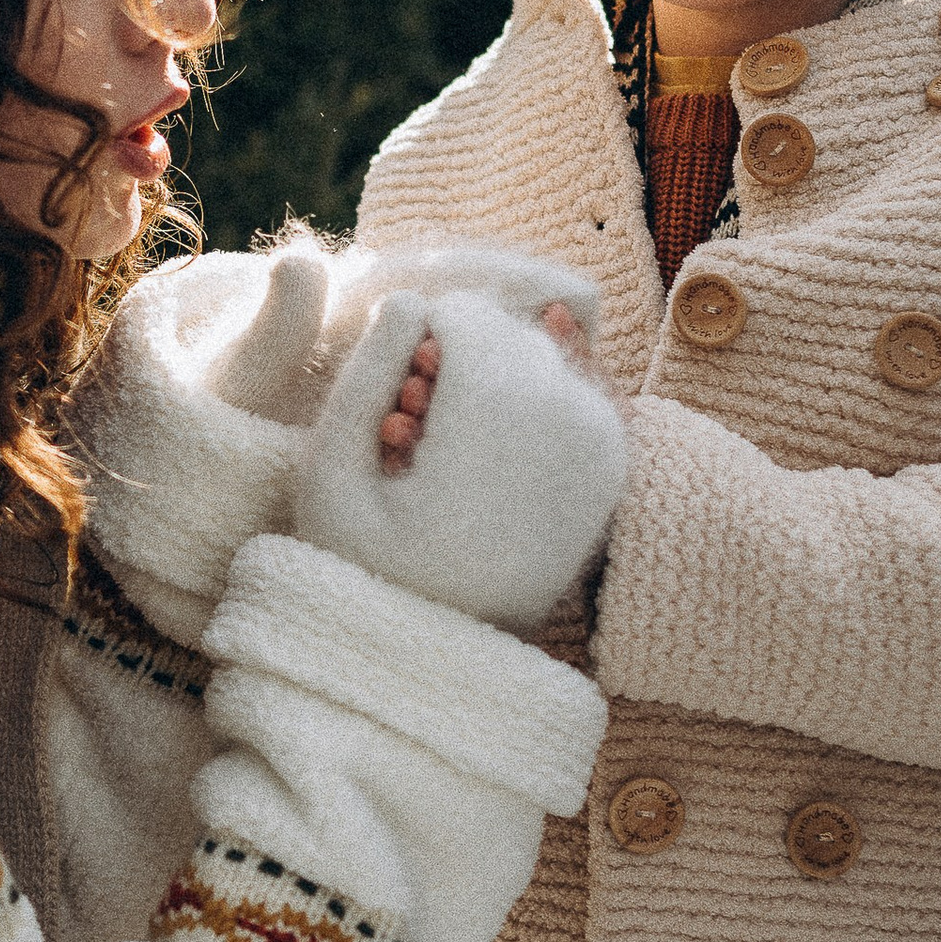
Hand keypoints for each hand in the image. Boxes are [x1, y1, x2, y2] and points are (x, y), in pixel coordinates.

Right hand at [296, 283, 625, 633]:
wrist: (437, 645)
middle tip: (417, 399)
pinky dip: (538, 385)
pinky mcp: (611, 475)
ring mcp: (596, 463)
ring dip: (499, 368)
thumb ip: (365, 373)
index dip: (421, 325)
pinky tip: (494, 420)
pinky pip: (584, 386)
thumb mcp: (329, 470)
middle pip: (512, 333)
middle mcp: (556, 452)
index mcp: (479, 455)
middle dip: (463, 345)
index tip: (395, 372)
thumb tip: (415, 296)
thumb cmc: (363, 560)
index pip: (467, 322)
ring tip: (450, 428)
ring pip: (550, 354)